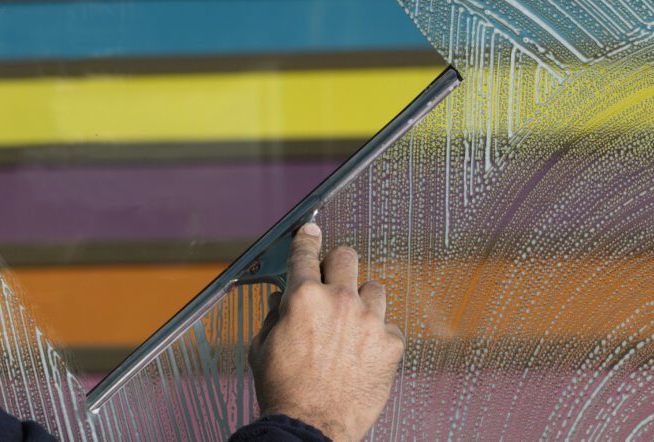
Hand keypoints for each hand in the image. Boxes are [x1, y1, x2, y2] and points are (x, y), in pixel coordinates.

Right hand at [248, 223, 405, 441]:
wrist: (311, 427)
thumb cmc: (285, 392)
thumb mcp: (262, 348)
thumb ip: (274, 316)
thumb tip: (282, 300)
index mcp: (303, 298)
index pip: (305, 253)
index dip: (307, 238)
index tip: (311, 231)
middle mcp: (339, 302)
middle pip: (347, 257)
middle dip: (337, 265)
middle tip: (332, 279)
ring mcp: (369, 321)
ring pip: (373, 289)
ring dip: (361, 302)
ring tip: (350, 327)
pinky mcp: (391, 343)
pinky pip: (388, 326)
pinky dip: (377, 336)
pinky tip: (364, 354)